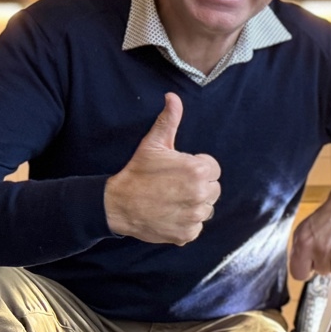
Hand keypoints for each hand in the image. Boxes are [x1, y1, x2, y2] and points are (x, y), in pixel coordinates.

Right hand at [104, 93, 221, 244]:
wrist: (117, 204)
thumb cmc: (137, 172)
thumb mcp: (153, 144)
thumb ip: (169, 121)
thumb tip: (173, 97)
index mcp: (198, 170)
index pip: (213, 170)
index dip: (196, 169)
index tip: (180, 171)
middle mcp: (200, 194)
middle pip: (213, 190)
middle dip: (198, 187)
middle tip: (174, 186)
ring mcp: (194, 216)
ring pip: (206, 209)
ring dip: (193, 206)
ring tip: (171, 200)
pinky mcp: (187, 234)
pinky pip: (196, 227)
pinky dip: (185, 223)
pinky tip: (169, 214)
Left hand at [289, 191, 330, 280]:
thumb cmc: (325, 216)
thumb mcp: (303, 228)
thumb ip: (298, 248)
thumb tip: (299, 264)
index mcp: (303, 244)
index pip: (298, 274)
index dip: (304, 271)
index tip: (308, 267)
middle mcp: (319, 250)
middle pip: (320, 272)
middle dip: (323, 263)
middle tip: (327, 248)